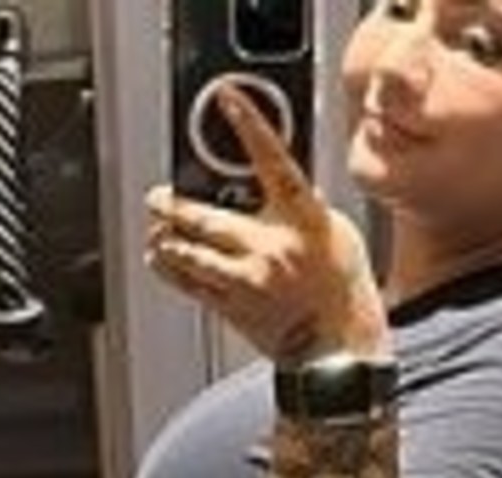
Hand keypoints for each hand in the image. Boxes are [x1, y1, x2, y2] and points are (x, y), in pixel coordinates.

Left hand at [146, 81, 390, 364]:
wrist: (340, 354)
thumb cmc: (344, 295)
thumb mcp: (338, 234)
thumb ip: (305, 205)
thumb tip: (277, 180)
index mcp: (303, 221)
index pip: (274, 162)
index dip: (251, 125)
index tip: (228, 99)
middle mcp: (271, 248)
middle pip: (207, 217)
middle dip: (174, 205)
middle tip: (157, 196)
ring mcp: (248, 281)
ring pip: (190, 252)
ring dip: (167, 238)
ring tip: (157, 228)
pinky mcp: (234, 310)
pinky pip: (191, 286)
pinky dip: (171, 270)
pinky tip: (160, 258)